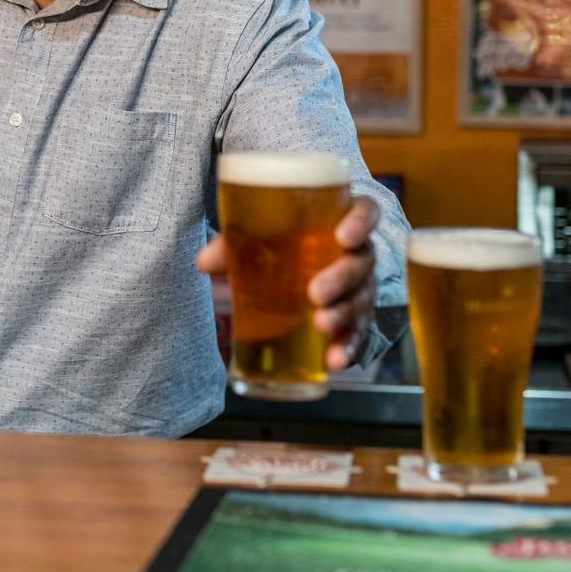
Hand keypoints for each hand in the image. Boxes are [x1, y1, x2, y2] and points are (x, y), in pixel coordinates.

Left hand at [198, 196, 380, 370]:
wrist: (297, 266)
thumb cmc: (281, 241)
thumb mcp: (258, 235)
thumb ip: (234, 243)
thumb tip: (205, 262)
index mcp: (339, 219)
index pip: (365, 211)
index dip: (360, 221)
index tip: (343, 236)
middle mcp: (357, 253)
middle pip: (362, 261)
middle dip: (341, 278)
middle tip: (315, 293)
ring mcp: (360, 287)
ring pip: (361, 299)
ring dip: (343, 315)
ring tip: (321, 326)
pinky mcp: (356, 318)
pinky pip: (358, 333)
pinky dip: (349, 347)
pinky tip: (335, 361)